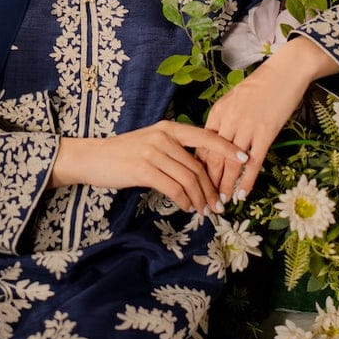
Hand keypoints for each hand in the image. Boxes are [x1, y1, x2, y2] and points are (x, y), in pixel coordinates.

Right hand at [49, 120, 248, 214]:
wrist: (93, 158)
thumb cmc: (124, 153)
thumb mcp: (152, 143)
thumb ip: (174, 151)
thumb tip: (200, 169)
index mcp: (169, 128)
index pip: (205, 137)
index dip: (227, 148)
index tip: (245, 158)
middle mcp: (163, 136)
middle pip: (198, 165)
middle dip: (212, 187)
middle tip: (219, 204)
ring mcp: (153, 152)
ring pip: (189, 179)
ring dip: (201, 198)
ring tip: (205, 211)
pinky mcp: (144, 169)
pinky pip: (174, 188)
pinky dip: (184, 201)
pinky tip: (187, 207)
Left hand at [203, 37, 338, 203]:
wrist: (285, 72)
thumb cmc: (261, 84)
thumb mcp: (234, 98)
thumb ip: (224, 118)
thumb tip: (216, 140)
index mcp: (218, 112)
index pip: (202, 145)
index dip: (197, 167)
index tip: (195, 183)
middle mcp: (228, 121)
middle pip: (213, 158)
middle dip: (208, 182)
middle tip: (204, 200)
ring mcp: (246, 128)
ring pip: (230, 163)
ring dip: (224, 186)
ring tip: (220, 203)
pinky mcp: (265, 133)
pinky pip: (253, 162)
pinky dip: (246, 181)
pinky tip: (242, 194)